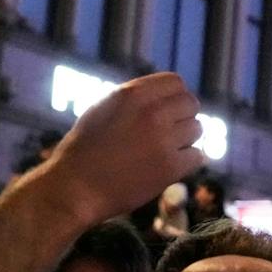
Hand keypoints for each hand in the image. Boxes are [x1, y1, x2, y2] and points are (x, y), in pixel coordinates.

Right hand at [31, 73, 205, 224]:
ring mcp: (164, 140)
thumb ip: (134, 99)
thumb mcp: (103, 109)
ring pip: (197, 130)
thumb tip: (164, 96)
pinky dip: (186, 161)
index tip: (168, 110)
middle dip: (183, 117)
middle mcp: (152, 112)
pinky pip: (197, 156)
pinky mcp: (171, 167)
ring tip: (164, 151)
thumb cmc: (84, 149)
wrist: (74, 188)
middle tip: (169, 133)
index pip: (175, 82)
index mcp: (133, 94)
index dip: (174, 96)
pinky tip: (169, 166)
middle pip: (191, 104)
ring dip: (185, 140)